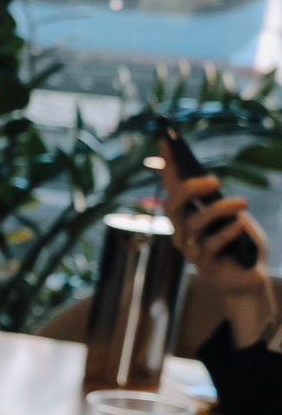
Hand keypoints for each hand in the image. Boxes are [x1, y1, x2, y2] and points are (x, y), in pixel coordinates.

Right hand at [161, 144, 274, 342]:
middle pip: (172, 206)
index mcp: (187, 214)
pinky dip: (227, 232)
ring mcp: (191, 249)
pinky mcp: (204, 265)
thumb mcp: (230, 213)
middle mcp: (182, 231)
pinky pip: (211, 245)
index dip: (168, 164)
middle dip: (189, 190)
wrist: (248, 275)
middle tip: (214, 180)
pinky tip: (240, 225)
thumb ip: (216, 200)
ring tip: (241, 203)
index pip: (172, 185)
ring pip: (194, 224)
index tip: (166, 139)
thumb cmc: (238, 241)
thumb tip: (207, 182)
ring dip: (218, 210)